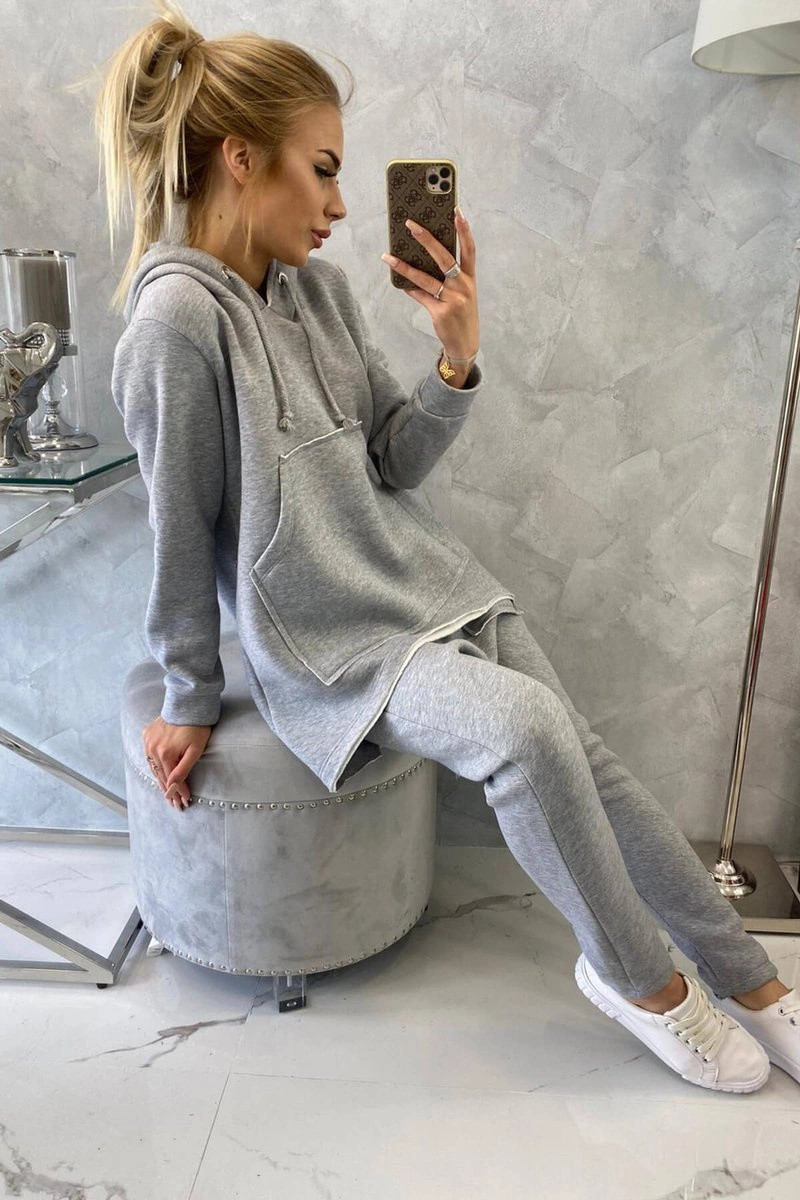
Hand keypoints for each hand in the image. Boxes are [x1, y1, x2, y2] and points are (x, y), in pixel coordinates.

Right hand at [143, 715, 212, 810]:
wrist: (188, 705)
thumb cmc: (196, 727)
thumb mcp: (195, 750)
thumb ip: (183, 769)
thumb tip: (173, 786)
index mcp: (165, 754)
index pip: (171, 780)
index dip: (178, 792)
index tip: (184, 802)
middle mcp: (153, 749)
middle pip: (161, 776)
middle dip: (169, 791)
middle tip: (175, 803)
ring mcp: (148, 742)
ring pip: (153, 767)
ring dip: (160, 780)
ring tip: (167, 792)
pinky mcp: (147, 735)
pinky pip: (149, 755)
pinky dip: (155, 765)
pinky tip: (159, 773)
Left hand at [381, 208, 478, 361]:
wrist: (465, 345)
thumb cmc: (462, 315)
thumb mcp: (462, 294)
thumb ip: (450, 278)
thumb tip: (423, 259)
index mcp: (470, 279)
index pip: (470, 249)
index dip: (464, 230)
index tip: (457, 212)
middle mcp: (463, 286)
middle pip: (444, 257)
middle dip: (427, 239)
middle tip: (411, 225)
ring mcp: (453, 299)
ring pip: (425, 278)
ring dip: (404, 266)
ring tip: (388, 256)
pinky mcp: (440, 312)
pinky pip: (420, 296)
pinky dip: (409, 289)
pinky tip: (399, 282)